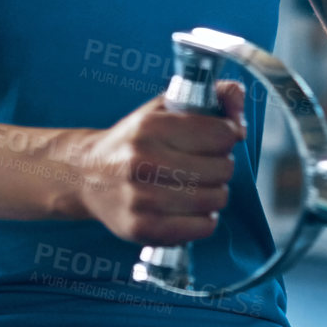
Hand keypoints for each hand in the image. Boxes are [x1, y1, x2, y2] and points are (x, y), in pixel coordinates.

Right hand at [68, 80, 247, 244]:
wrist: (84, 175)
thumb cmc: (133, 140)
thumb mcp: (165, 107)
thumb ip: (212, 98)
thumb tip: (242, 119)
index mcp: (150, 128)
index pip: (220, 134)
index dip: (228, 135)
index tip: (220, 137)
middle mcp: (143, 162)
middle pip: (222, 169)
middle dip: (222, 165)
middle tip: (207, 163)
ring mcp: (141, 198)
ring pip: (215, 200)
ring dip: (215, 192)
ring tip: (199, 185)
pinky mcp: (142, 228)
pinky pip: (202, 228)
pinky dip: (205, 219)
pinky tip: (191, 208)